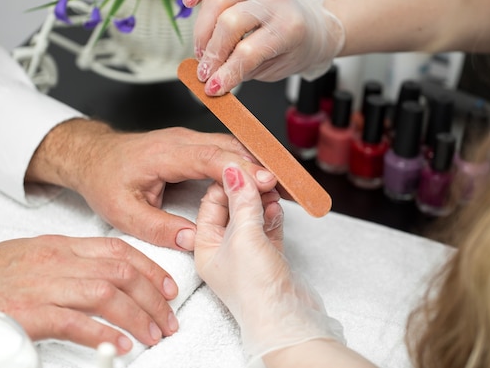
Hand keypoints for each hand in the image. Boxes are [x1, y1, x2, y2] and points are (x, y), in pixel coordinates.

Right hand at [0, 235, 178, 354]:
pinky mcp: (29, 313)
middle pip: (120, 273)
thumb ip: (76, 262)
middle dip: (152, 298)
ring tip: (153, 335)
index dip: (151, 269)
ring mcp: (44, 286)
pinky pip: (74, 322)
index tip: (168, 288)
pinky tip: (119, 345)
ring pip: (105, 295)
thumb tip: (112, 277)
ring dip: (136, 317)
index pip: (119, 251)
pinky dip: (102, 334)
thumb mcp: (40, 254)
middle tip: (168, 318)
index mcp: (63, 246)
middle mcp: (58, 261)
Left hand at [26, 120, 277, 250]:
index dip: (240, 168)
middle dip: (259, 164)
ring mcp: (189, 140)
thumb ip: (157, 227)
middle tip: (285, 186)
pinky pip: (226, 149)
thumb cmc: (105, 179)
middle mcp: (181, 141)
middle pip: (229, 146)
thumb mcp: (122, 212)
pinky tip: (259, 178)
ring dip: (256, 162)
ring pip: (232, 145)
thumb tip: (193, 239)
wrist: (94, 156)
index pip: (210, 157)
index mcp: (165, 154)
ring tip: (280, 185)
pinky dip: (246, 162)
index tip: (264, 182)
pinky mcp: (194, 145)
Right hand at [183, 0, 344, 95]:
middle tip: (206, 73)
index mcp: (289, 29)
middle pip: (230, 23)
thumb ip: (244, 70)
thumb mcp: (275, 69)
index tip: (212, 88)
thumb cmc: (293, 49)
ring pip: (219, 0)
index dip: (226, 73)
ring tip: (202, 52)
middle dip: (212, 53)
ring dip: (203, 31)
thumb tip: (212, 79)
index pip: (249, 52)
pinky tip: (190, 1)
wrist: (311, 27)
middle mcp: (274, 3)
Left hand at [195, 163, 343, 363]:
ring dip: (262, 199)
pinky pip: (267, 226)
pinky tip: (276, 207)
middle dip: (247, 187)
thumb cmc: (254, 290)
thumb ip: (241, 202)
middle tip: (263, 174)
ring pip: (251, 213)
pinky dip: (272, 214)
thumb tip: (236, 172)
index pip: (211, 200)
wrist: (285, 322)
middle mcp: (222, 247)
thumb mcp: (244, 237)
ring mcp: (245, 251)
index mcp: (204, 244)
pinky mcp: (267, 256)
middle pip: (232, 205)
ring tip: (272, 189)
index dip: (228, 180)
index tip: (246, 166)